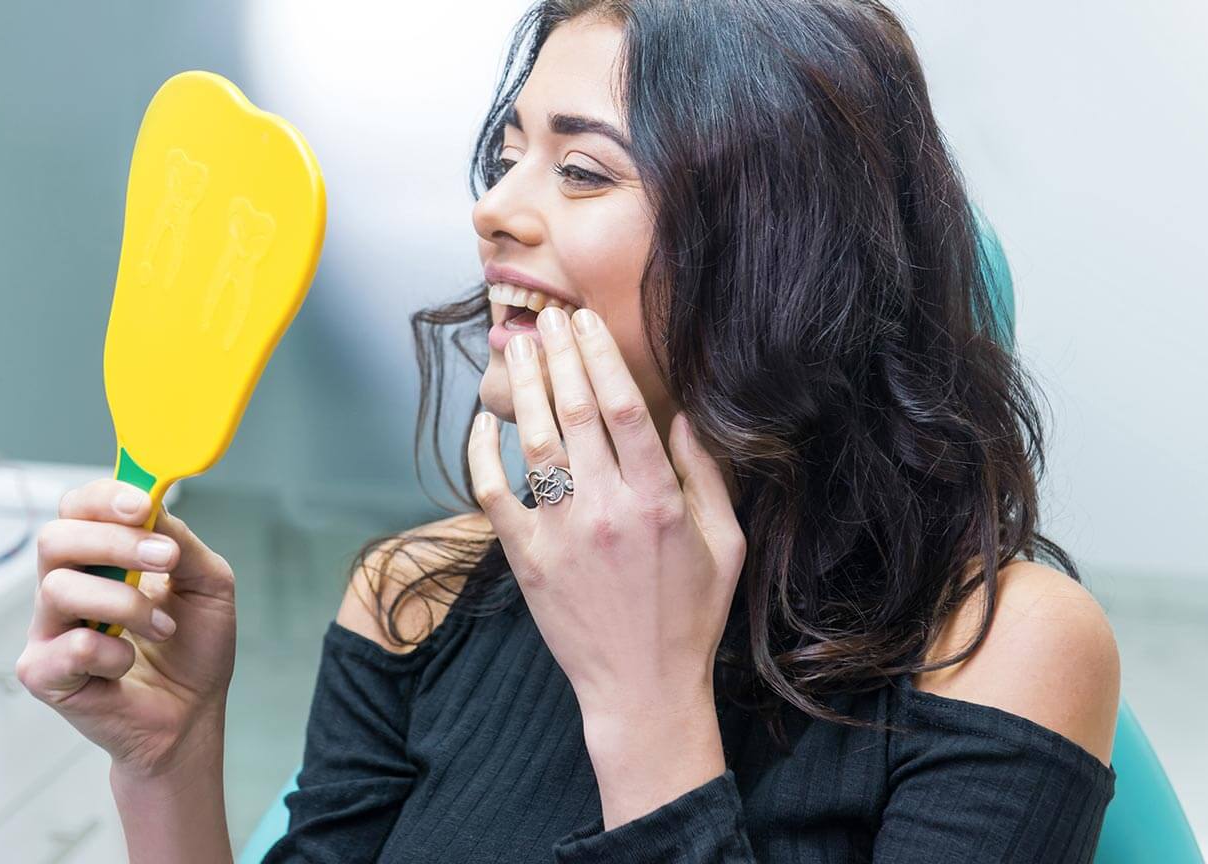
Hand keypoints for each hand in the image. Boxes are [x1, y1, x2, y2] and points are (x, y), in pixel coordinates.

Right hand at [15, 479, 236, 777]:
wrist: (193, 713)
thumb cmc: (194, 646)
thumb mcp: (208, 583)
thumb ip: (182, 541)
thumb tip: (154, 507)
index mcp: (101, 556)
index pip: (79, 507)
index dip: (105, 498)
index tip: (144, 505)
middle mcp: (67, 584)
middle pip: (56, 537)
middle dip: (114, 541)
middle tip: (166, 558)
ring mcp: (49, 628)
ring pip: (60, 588)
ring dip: (125, 604)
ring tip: (163, 627)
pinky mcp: (42, 672)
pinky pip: (67, 647)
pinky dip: (111, 653)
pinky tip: (129, 664)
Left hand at [469, 306, 746, 723]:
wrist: (641, 688)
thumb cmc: (690, 616)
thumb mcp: (725, 544)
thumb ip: (707, 476)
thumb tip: (686, 415)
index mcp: (658, 502)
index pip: (624, 409)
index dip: (601, 356)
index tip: (587, 322)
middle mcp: (607, 510)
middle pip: (575, 412)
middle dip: (560, 356)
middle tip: (548, 317)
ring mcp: (561, 534)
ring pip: (535, 442)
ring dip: (525, 389)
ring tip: (519, 348)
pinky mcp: (527, 559)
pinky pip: (494, 494)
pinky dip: (482, 454)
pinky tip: (482, 421)